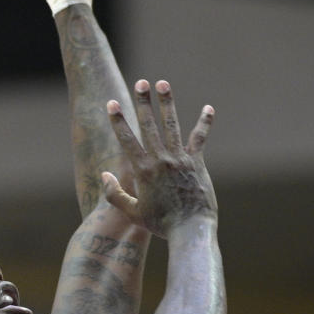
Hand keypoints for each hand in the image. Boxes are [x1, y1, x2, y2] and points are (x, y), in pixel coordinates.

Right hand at [102, 79, 217, 238]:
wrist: (191, 230)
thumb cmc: (161, 225)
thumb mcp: (133, 213)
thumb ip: (115, 195)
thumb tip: (105, 175)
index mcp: (143, 171)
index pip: (127, 140)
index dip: (118, 120)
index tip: (112, 103)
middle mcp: (161, 160)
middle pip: (149, 125)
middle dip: (143, 102)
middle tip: (140, 83)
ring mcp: (180, 159)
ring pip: (172, 125)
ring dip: (166, 103)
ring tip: (162, 84)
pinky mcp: (197, 162)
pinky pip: (199, 137)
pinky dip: (204, 122)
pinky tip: (208, 108)